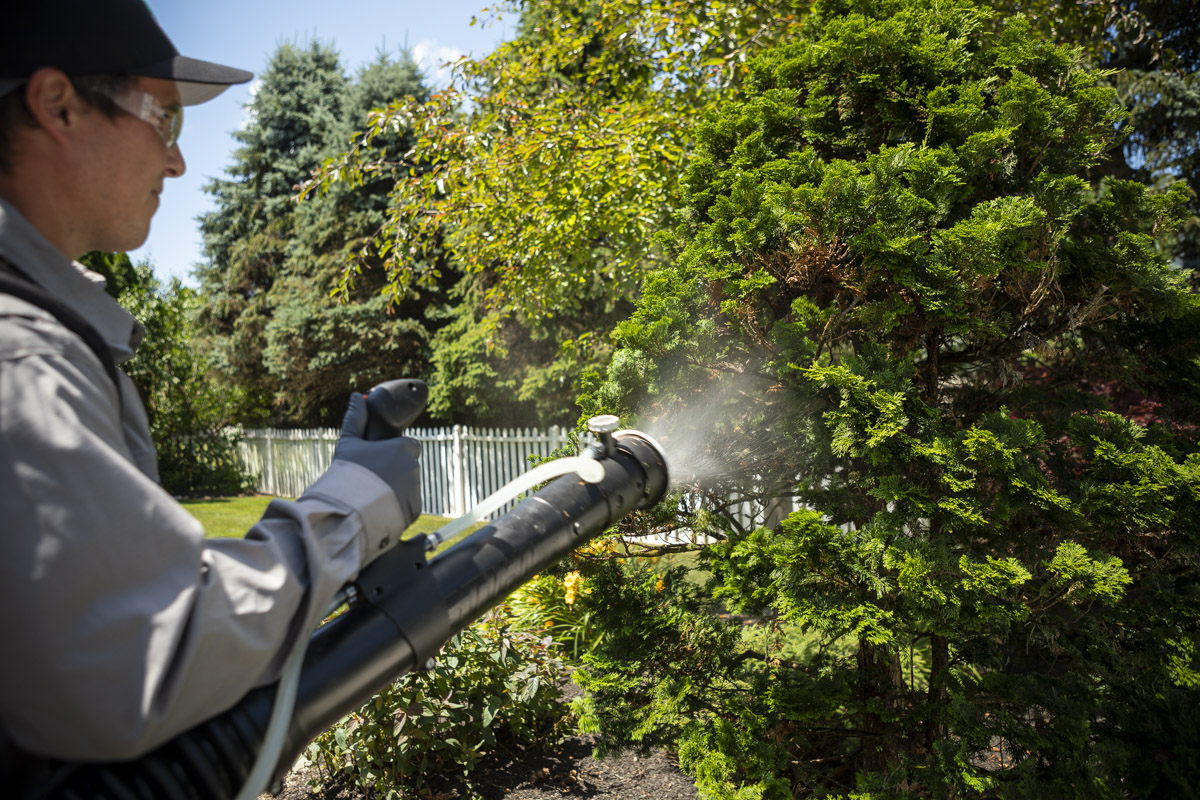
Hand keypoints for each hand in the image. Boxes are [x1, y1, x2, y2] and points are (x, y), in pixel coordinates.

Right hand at [333, 392, 421, 524]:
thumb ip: (356, 418)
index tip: (381, 459)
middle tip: (373, 479)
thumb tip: (358, 396)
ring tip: (373, 496)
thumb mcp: (348, 442)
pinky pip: (409, 505)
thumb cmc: (347, 473)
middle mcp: (414, 466)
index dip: (396, 451)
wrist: (348, 509)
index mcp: (403, 447)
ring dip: (396, 489)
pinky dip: (398, 507)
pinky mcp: (415, 509)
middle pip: (408, 466)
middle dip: (395, 471)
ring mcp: (416, 489)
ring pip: (409, 486)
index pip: (409, 445)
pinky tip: (380, 508)